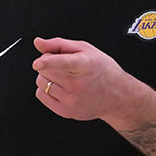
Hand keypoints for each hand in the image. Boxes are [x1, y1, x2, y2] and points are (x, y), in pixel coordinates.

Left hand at [31, 37, 145, 122]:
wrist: (118, 96)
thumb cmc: (103, 70)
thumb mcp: (86, 49)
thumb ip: (59, 44)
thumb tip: (38, 43)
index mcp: (85, 66)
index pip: (64, 63)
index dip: (49, 62)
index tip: (38, 63)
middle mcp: (78, 85)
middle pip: (45, 70)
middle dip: (47, 63)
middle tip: (62, 65)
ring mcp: (72, 101)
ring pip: (41, 82)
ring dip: (46, 76)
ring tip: (63, 77)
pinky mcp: (66, 112)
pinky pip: (41, 95)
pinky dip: (45, 89)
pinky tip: (60, 87)